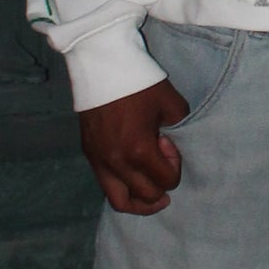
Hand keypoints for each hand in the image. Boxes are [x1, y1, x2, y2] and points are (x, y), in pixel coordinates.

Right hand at [80, 78, 189, 214]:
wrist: (102, 66)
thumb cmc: (140, 83)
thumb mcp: (171, 104)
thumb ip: (179, 128)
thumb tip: (169, 144)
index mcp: (138, 150)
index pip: (166, 181)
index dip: (174, 166)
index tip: (167, 142)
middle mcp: (116, 162)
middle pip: (146, 195)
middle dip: (161, 183)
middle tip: (162, 163)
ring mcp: (99, 161)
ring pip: (120, 201)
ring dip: (140, 202)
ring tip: (154, 197)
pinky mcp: (89, 155)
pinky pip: (106, 186)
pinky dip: (123, 189)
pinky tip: (133, 180)